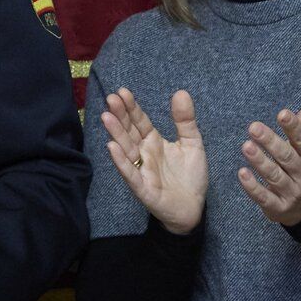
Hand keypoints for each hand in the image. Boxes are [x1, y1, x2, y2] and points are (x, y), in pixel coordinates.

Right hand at [100, 88, 206, 233]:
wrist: (193, 208)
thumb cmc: (190, 177)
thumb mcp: (192, 143)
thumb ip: (185, 120)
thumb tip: (180, 92)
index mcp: (153, 142)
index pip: (139, 122)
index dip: (131, 108)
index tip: (122, 92)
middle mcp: (143, 154)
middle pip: (129, 132)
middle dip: (120, 116)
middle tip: (111, 98)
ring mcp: (141, 171)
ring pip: (126, 149)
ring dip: (116, 134)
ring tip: (107, 117)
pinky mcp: (143, 189)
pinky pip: (130, 174)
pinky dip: (121, 161)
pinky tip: (112, 148)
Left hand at [237, 108, 300, 224]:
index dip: (294, 127)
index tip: (282, 113)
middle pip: (287, 157)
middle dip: (270, 142)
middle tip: (254, 127)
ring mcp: (291, 192)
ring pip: (274, 176)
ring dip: (260, 161)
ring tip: (246, 146)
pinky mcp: (278, 207)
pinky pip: (263, 197)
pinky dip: (252, 186)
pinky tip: (242, 173)